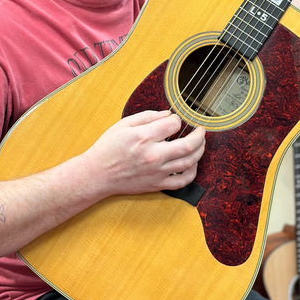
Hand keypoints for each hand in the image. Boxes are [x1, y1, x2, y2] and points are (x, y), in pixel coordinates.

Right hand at [85, 110, 205, 196]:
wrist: (97, 174)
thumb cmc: (108, 147)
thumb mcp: (124, 124)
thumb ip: (147, 116)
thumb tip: (167, 114)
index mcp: (143, 137)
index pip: (173, 125)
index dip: (177, 120)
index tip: (175, 120)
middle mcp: (153, 155)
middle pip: (188, 145)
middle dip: (199, 135)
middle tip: (201, 130)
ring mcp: (157, 172)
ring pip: (189, 162)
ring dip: (199, 151)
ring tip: (200, 143)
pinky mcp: (157, 185)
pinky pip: (182, 181)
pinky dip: (192, 172)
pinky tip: (192, 163)